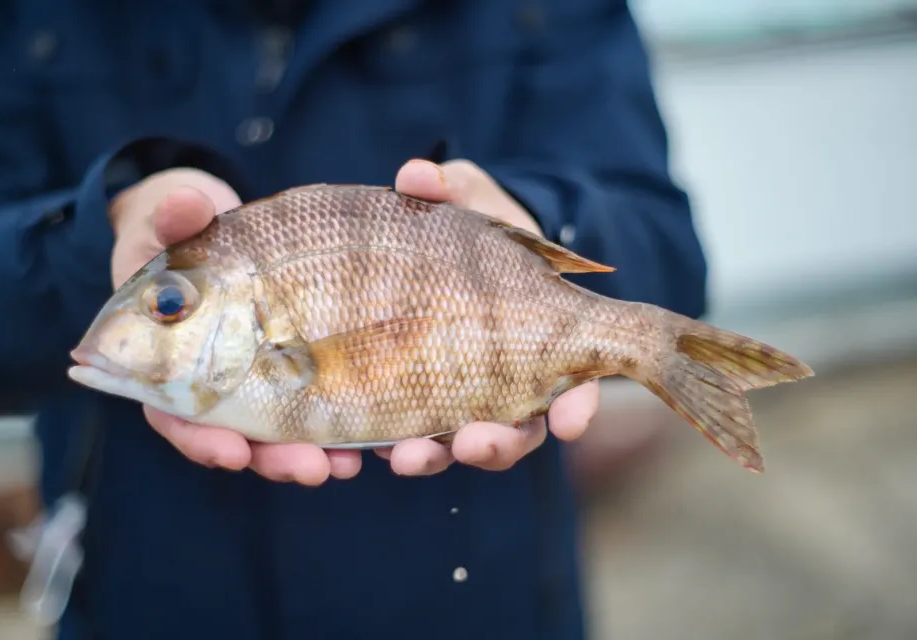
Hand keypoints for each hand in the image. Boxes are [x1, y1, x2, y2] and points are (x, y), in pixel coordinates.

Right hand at [109, 169, 361, 484]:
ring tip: (347, 464)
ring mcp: (264, 379)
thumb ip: (174, 217)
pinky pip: (324, 403)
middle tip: (310, 469)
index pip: (177, 416)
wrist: (221, 227)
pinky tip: (377, 435)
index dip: (201, 439)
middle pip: (242, 436)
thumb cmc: (183, 232)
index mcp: (173, 363)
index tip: (231, 453)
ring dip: (316, 452)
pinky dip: (345, 424)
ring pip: (286, 431)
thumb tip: (185, 202)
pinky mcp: (303, 366)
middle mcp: (221, 382)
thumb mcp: (170, 221)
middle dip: (275, 459)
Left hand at [377, 159, 600, 474]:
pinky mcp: (408, 402)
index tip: (569, 420)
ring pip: (456, 446)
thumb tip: (416, 175)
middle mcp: (502, 382)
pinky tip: (356, 451)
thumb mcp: (471, 200)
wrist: (433, 245)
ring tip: (405, 458)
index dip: (576, 408)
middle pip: (514, 433)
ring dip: (435, 457)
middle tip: (473, 443)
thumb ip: (453, 189)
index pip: (572, 387)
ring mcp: (456, 398)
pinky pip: (400, 434)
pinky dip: (383, 445)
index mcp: (537, 340)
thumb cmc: (471, 225)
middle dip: (497, 447)